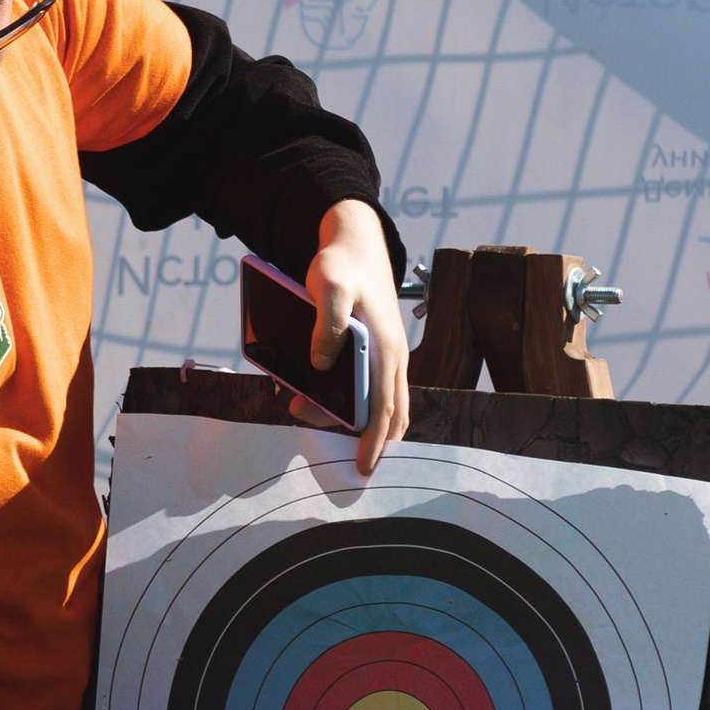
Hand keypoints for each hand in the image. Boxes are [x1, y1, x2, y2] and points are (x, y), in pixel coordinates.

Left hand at [309, 199, 409, 476]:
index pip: (383, 408)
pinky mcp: (379, 349)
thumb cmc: (342, 265)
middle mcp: (393, 356)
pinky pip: (376, 388)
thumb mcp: (329, 285)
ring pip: (384, 403)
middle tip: (337, 454)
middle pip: (386, 413)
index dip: (373, 441)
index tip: (363, 468)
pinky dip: (361, 405)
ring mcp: (389, 354)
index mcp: (385, 348)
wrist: (357, 242)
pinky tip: (331, 402)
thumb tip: (321, 363)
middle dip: (365, 439)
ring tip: (315, 415)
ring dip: (360, 422)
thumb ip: (328, 323)